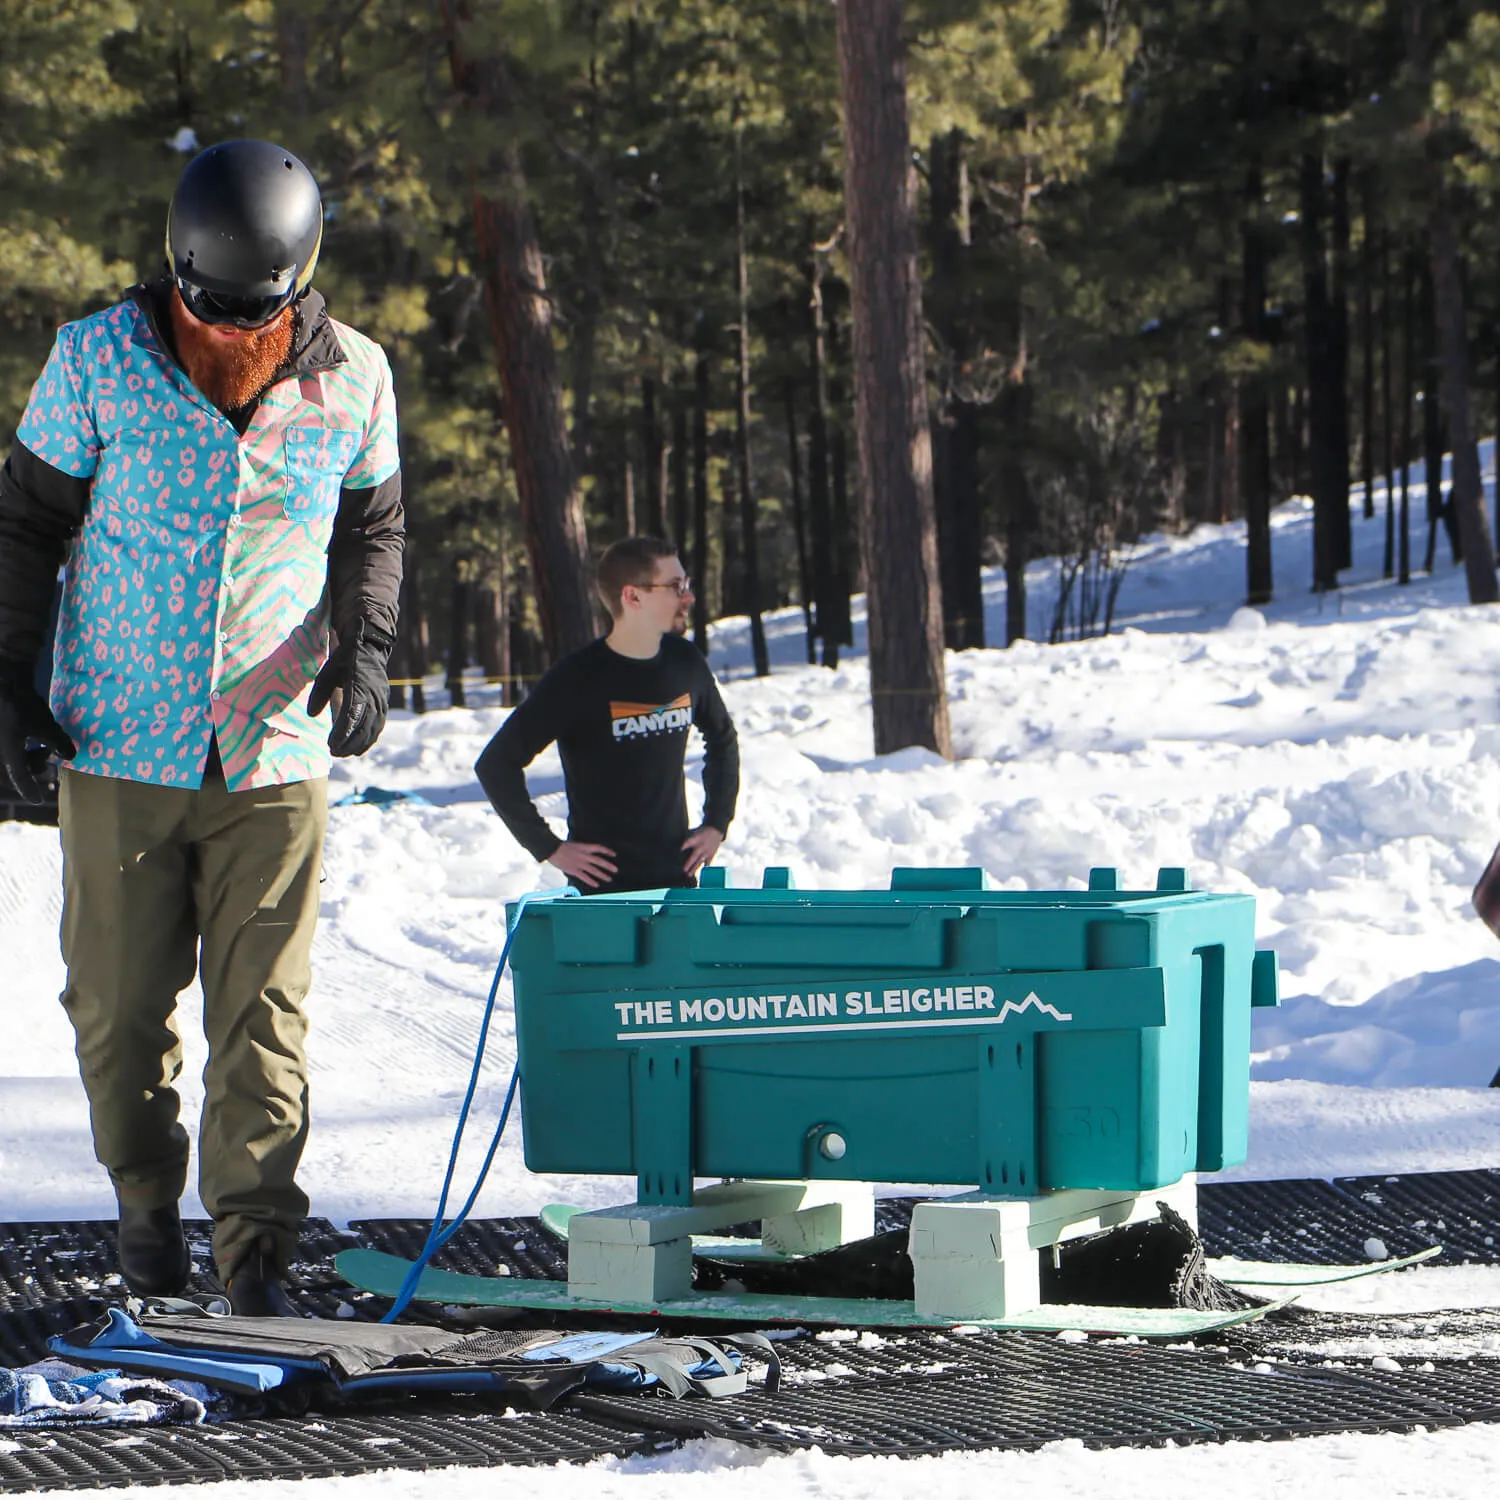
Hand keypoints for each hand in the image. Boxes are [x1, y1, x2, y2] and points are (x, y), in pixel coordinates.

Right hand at [0, 660, 74, 802]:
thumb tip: (71, 756)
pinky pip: (9, 747)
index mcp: (7, 752)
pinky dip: (20, 748)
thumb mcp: (46, 725)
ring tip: (44, 751)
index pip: (18, 776)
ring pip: (10, 758)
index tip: (38, 800)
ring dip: (27, 758)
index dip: (29, 789)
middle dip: (30, 771)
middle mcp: (0, 749)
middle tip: (47, 767)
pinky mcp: (2, 730)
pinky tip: (33, 739)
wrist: (3, 679)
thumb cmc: (23, 703)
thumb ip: (59, 743)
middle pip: (11, 770)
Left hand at [307, 618, 392, 757]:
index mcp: (359, 686)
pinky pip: (379, 725)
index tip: (331, 745)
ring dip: (359, 744)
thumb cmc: (345, 659)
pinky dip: (370, 738)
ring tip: (344, 753)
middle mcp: (373, 696)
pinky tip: (360, 748)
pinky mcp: (384, 703)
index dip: (343, 732)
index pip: (352, 715)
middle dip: (349, 743)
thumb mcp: (328, 672)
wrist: (371, 647)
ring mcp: (381, 700)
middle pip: (364, 726)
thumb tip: (311, 715)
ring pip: (373, 728)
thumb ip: (319, 693)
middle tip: (334, 753)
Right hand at [547, 841, 617, 889]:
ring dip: (602, 875)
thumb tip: (586, 853)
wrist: (552, 849)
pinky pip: (585, 877)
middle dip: (608, 865)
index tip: (614, 854)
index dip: (607, 851)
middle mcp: (584, 856)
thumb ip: (581, 850)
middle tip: (616, 870)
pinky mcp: (574, 870)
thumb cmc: (560, 846)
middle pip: (599, 861)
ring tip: (609, 878)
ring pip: (594, 870)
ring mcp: (580, 863)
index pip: (599, 848)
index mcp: (584, 847)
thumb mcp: (573, 845)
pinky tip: (596, 884)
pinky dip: (591, 881)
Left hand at [681, 824, 723, 878]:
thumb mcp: (693, 832)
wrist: (715, 830)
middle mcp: (701, 846)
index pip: (687, 843)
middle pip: (694, 856)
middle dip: (689, 863)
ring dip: (694, 869)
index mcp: (695, 839)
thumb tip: (676, 845)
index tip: (678, 852)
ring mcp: (707, 852)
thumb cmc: (701, 832)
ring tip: (689, 875)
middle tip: (684, 870)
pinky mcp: (711, 855)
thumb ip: (686, 839)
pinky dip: (704, 869)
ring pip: (700, 862)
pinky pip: (707, 863)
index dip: (682, 847)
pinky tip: (700, 874)